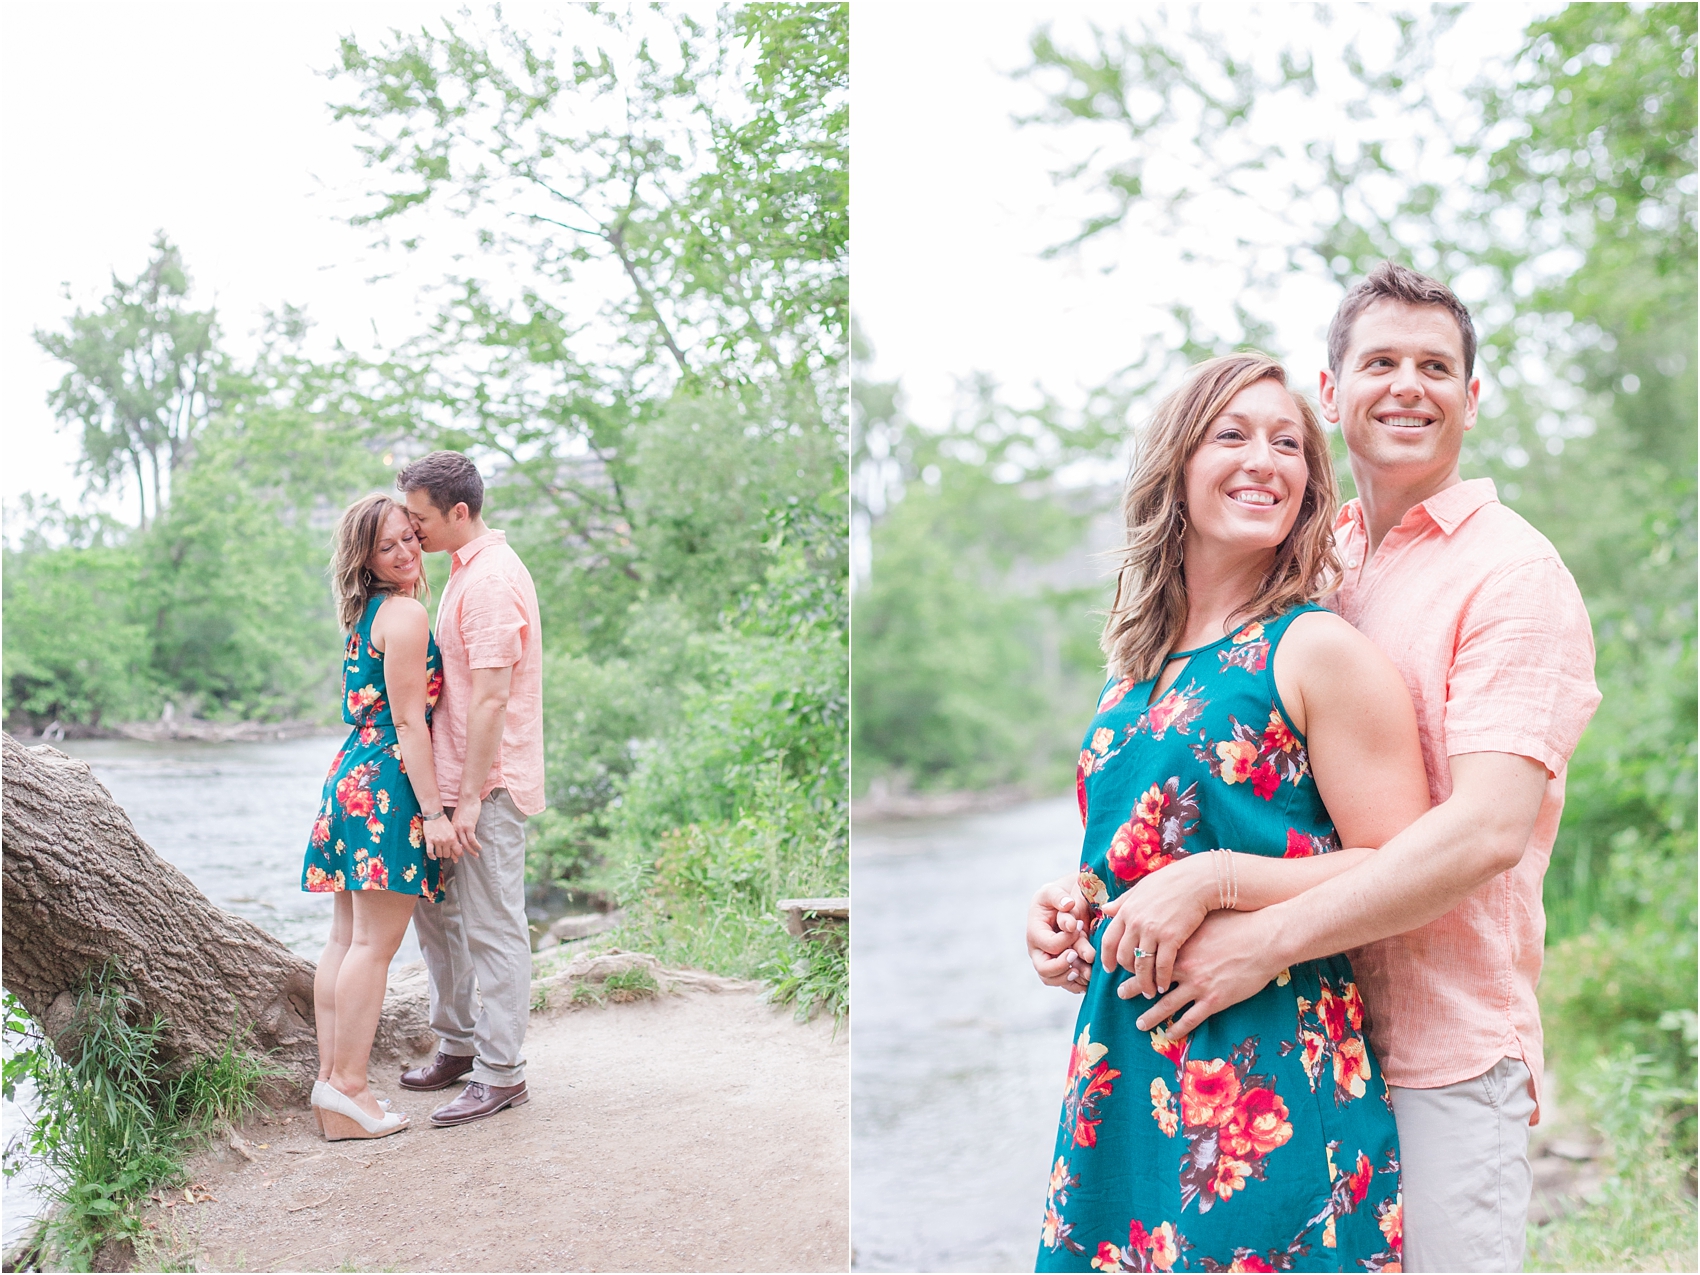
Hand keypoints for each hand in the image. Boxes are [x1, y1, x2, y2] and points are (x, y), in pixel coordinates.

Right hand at [422, 814, 458, 862]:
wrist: (435, 815)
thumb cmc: (444, 822)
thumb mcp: (453, 831)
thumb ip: (455, 840)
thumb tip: (459, 848)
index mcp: (453, 838)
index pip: (457, 851)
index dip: (457, 855)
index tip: (457, 857)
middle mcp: (446, 841)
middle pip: (447, 855)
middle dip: (447, 854)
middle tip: (446, 852)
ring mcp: (437, 841)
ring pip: (439, 854)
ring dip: (439, 854)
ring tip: (440, 851)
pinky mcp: (429, 840)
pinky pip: (430, 852)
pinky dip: (432, 856)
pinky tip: (433, 857)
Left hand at [452, 797, 482, 857]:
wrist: (467, 798)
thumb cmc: (465, 805)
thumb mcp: (459, 816)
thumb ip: (459, 824)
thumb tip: (463, 831)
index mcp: (453, 826)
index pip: (453, 841)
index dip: (454, 849)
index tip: (457, 855)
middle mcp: (456, 829)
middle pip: (457, 844)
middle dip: (462, 853)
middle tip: (465, 858)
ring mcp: (462, 828)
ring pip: (465, 844)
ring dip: (471, 851)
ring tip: (476, 855)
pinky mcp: (469, 827)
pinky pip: (472, 839)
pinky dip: (476, 845)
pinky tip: (479, 848)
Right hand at [1028, 875, 1095, 993]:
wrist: (1060, 907)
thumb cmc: (1056, 898)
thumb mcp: (1053, 891)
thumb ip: (1058, 896)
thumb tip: (1068, 906)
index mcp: (1035, 932)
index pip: (1048, 944)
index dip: (1065, 940)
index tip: (1079, 927)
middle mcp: (1038, 951)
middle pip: (1044, 969)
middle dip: (1062, 966)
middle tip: (1076, 955)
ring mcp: (1047, 961)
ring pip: (1053, 980)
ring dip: (1069, 979)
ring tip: (1084, 971)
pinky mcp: (1058, 969)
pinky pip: (1064, 984)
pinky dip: (1076, 985)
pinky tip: (1088, 978)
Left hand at [1097, 852, 1213, 998]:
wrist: (1197, 880)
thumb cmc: (1170, 881)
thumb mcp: (1141, 888)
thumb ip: (1122, 902)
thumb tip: (1105, 909)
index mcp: (1126, 910)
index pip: (1108, 940)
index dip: (1107, 958)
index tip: (1110, 969)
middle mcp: (1135, 922)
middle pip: (1124, 956)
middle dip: (1128, 973)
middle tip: (1134, 981)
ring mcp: (1152, 931)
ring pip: (1142, 965)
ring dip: (1144, 982)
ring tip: (1149, 991)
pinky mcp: (1171, 938)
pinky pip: (1162, 966)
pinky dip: (1161, 979)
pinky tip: (1164, 986)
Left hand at [1126, 909, 1286, 1039]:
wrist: (1264, 939)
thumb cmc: (1236, 923)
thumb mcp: (1203, 918)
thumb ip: (1183, 921)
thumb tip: (1169, 914)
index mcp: (1178, 948)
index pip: (1147, 959)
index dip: (1134, 964)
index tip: (1123, 966)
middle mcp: (1183, 968)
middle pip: (1149, 982)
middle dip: (1133, 989)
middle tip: (1119, 994)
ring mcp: (1198, 986)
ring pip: (1166, 1006)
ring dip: (1151, 1017)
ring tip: (1140, 1023)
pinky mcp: (1215, 1001)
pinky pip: (1191, 1019)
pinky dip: (1178, 1029)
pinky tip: (1170, 1034)